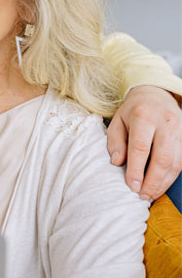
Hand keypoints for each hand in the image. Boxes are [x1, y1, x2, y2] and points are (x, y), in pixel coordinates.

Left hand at [107, 86, 181, 200]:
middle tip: (141, 195)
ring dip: (163, 183)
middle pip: (162, 158)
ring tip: (149, 195)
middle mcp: (166, 123)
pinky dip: (171, 177)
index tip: (131, 186)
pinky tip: (160, 186)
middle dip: (152, 181)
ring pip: (175, 163)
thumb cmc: (132, 111)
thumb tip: (117, 162)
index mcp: (144, 116)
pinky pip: (181, 161)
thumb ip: (115, 142)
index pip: (141, 148)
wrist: (155, 95)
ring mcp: (180, 130)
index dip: (136, 170)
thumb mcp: (117, 121)